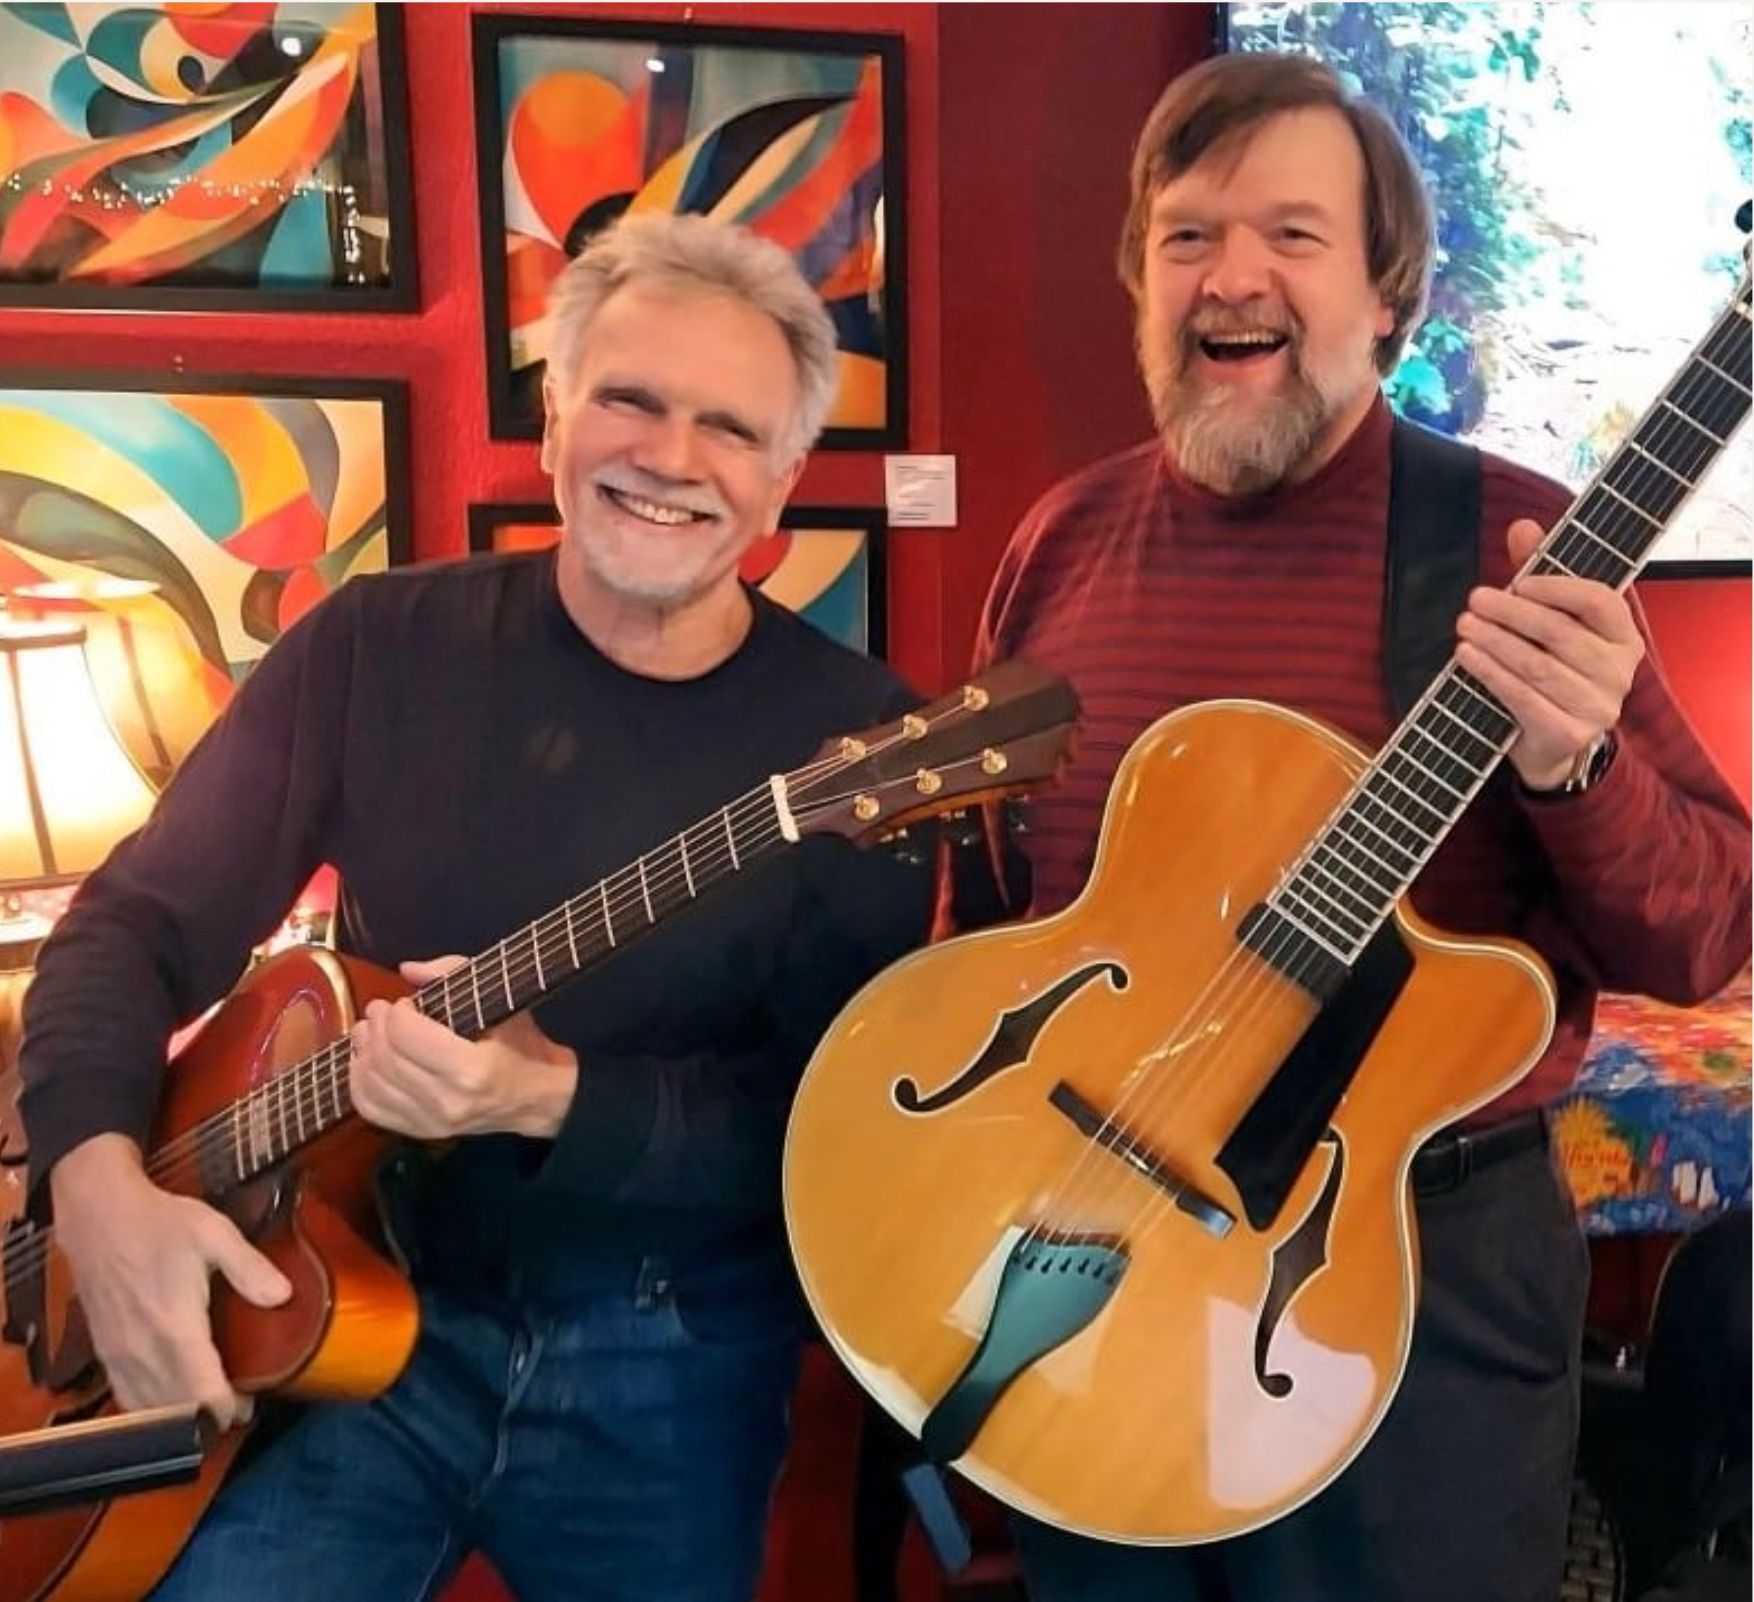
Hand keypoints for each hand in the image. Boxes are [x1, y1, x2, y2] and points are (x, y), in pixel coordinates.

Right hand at [50, 1133, 291, 1428]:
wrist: (98, 1217)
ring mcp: (119, 1356)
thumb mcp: (214, 1233)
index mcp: (175, 1327)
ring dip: (179, 1418)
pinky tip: (170, 1401)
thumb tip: (284, 1296)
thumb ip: (249, 1267)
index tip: (249, 1408)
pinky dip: (150, 1409)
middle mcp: (143, 1350)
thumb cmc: (160, 1223)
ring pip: (148, 1409)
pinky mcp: (104, 1353)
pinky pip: (126, 1396)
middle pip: (175, 1410)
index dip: (226, 1410)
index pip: (201, 1392)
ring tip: (209, 1409)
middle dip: (207, 1419)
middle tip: (237, 1411)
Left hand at [349, 957, 578, 1140]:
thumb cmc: (519, 1044)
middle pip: (385, 1057)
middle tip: (379, 1010)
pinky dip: (358, 1082)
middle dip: (375, 1026)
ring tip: (369, 1032)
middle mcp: (447, 1100)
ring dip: (362, 1050)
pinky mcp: (421, 1132)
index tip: (406, 1002)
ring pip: (372, 1083)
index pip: (407, 1034)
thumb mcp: (499, 999)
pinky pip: (370, 1108)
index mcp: (471, 1068)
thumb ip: (452, 973)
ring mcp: (432, 1122)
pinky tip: (364, 1062)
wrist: (536, 1097)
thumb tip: (407, 970)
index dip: (397, 1011)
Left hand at [1454, 519, 1642, 789]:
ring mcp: (1598, 706)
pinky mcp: (1570, 734)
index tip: (1518, 580)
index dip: (1558, 587)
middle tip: (1475, 600)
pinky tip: (1465, 656)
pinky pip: (1523, 697)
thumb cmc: (1551, 670)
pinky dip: (1490, 673)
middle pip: (1561, 633)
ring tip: (1464, 625)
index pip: (1600, 601)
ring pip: (1538, 665)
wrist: (1550, 743)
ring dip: (1495, 642)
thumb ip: (1537, 576)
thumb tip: (1522, 526)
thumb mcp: (1549, 622)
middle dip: (1512, 613)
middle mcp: (1619, 671)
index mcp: (1624, 636)